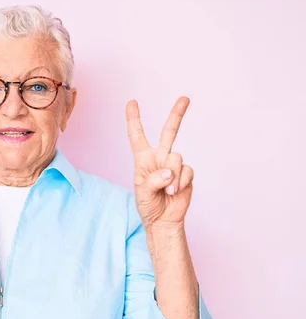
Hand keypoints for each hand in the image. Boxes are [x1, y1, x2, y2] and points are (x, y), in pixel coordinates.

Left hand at [125, 96, 193, 228]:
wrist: (163, 219)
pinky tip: (176, 191)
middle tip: (185, 98)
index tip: (132, 102)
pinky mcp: (186, 174)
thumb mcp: (143, 193)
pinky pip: (186, 171)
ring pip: (176, 158)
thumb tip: (170, 171)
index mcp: (143, 159)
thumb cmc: (148, 205)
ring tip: (168, 190)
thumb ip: (154, 180)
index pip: (137, 136)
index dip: (134, 119)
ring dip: (172, 175)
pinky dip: (181, 182)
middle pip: (169, 132)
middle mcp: (159, 157)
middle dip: (177, 114)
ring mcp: (174, 165)